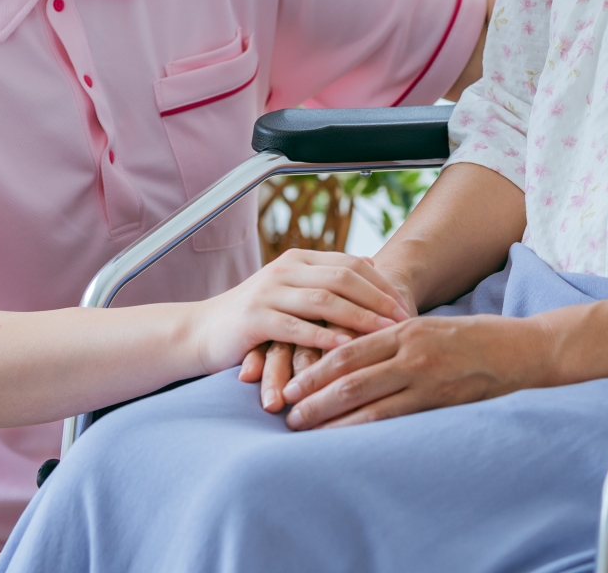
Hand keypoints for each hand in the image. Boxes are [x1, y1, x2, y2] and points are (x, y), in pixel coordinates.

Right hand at [239, 262, 416, 412]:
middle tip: (404, 320)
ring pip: (323, 299)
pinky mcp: (254, 317)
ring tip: (384, 333)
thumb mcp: (293, 290)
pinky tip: (344, 347)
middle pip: (342, 278)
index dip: (381, 284)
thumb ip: (327, 277)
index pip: (350, 264)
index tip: (405, 306)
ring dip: (358, 316)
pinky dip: (322, 335)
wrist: (202, 331)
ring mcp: (268, 291)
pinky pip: (295, 326)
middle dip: (377, 299)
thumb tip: (371, 263)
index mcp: (299, 259)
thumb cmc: (255, 316)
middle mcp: (285, 269)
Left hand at [278, 313, 553, 429]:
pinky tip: (346, 439)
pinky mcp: (440, 401)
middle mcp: (410, 351)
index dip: (315, 369)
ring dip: (331, 418)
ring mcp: (425, 377)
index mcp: (405, 328)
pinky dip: (364, 430)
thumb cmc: (477, 338)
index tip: (290, 383)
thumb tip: (355, 354)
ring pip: (366, 401)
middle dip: (312, 396)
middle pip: (349, 376)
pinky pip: (394, 418)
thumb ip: (397, 338)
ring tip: (304, 428)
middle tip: (285, 411)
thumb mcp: (432, 327)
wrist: (525, 350)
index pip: (348, 348)